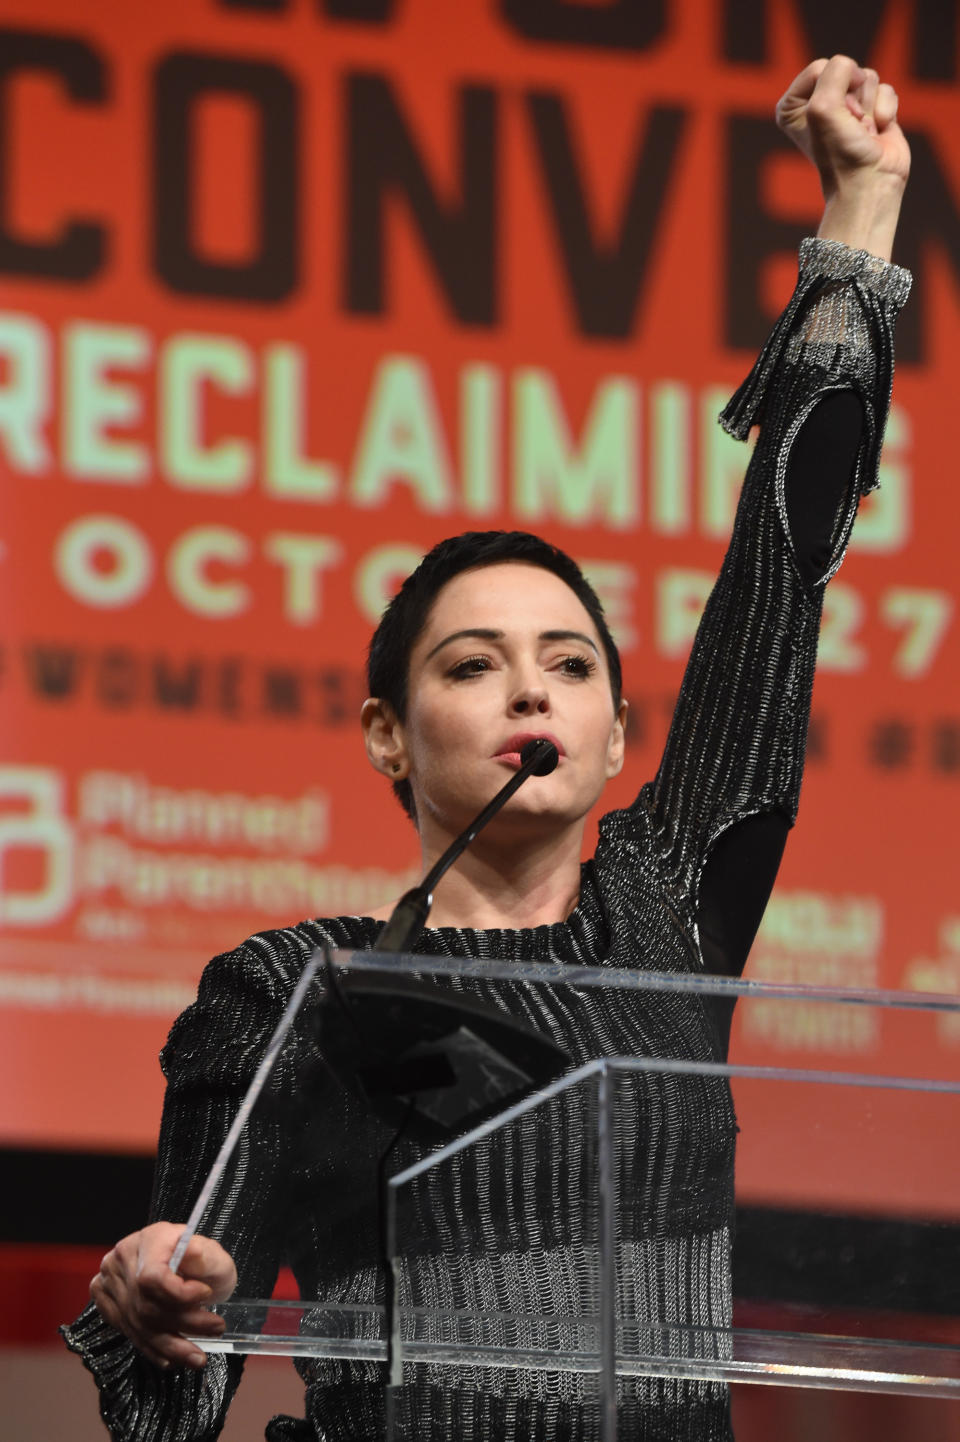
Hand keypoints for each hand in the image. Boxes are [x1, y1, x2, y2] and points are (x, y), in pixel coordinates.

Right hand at [90, 1222, 237, 1370]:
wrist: (180, 1265)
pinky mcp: (109, 1306)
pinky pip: (131, 1334)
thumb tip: (192, 1251)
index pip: (152, 1276)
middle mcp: (123, 1260)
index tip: (206, 1295)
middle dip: (186, 1322)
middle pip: (148, 1304)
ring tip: (198, 1357)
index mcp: (149, 1239)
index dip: (179, 1293)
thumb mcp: (211, 1252)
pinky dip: (155, 1350)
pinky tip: (173, 1359)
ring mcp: (111, 1284)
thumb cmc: (198, 1259)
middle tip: (216, 1328)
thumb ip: (205, 1255)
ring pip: (140, 1325)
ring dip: (173, 1346)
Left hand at [776, 55, 909, 191]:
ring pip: (868, 76)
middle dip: (853, 98)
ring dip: (869, 106)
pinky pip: (886, 89)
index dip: (833, 91)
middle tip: (850, 128)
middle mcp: (818, 104)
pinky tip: (877, 133)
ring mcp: (847, 107)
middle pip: (846, 69)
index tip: (832, 122)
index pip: (820, 67)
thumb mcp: (824, 106)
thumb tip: (858, 72)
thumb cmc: (840, 153)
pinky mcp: (873, 111)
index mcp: (792, 106)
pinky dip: (885, 110)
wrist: (869, 184)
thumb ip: (836, 70)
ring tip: (862, 132)